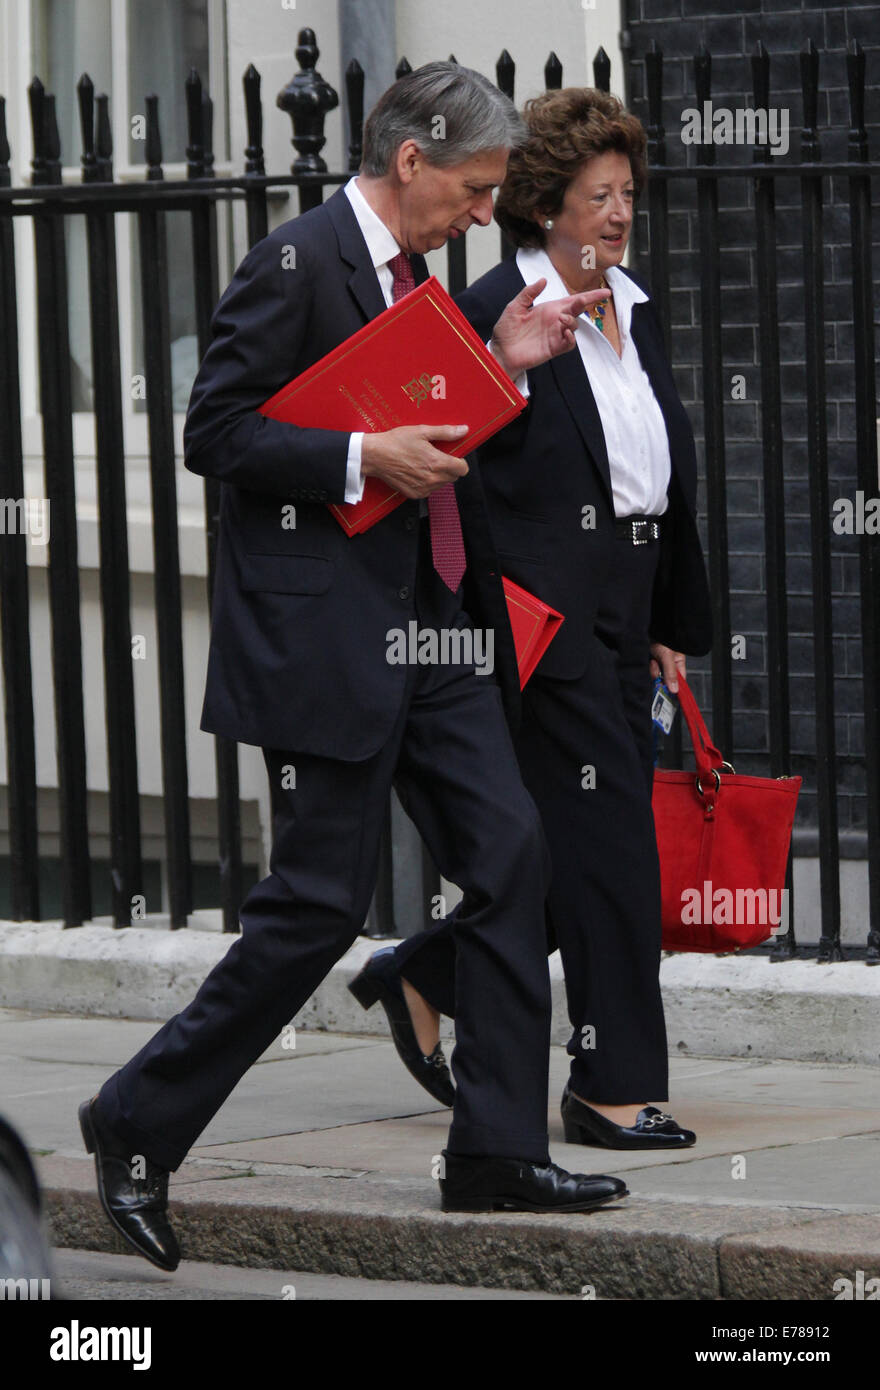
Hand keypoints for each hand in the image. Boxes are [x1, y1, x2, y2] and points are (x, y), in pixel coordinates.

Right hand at [361, 424, 468, 498]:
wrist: (375, 456)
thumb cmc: (396, 442)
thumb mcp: (422, 431)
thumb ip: (445, 432)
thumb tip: (463, 430)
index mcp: (437, 463)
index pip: (462, 469)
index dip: (460, 461)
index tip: (453, 456)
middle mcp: (432, 479)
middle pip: (453, 477)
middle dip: (449, 468)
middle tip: (435, 457)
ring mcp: (423, 489)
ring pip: (442, 484)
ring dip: (438, 475)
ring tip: (423, 463)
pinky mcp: (415, 494)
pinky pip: (429, 490)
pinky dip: (426, 482)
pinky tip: (416, 471)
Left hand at [489, 278, 609, 376]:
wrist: (501, 352)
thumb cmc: (506, 330)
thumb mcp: (515, 307)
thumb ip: (528, 293)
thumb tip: (544, 280)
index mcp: (549, 308)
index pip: (573, 300)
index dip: (590, 296)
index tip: (605, 292)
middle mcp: (555, 321)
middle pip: (578, 310)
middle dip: (587, 303)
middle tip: (586, 300)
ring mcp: (555, 335)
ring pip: (575, 325)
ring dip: (572, 320)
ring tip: (561, 319)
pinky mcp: (553, 349)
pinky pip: (569, 343)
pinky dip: (570, 337)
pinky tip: (564, 331)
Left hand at [650, 643, 686, 693]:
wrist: (652, 632)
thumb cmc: (663, 640)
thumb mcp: (668, 657)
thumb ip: (671, 673)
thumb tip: (674, 689)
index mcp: (679, 664)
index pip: (680, 681)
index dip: (675, 688)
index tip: (671, 695)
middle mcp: (671, 666)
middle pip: (666, 680)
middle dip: (660, 675)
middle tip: (657, 665)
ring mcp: (662, 666)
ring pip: (657, 677)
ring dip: (654, 669)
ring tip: (654, 659)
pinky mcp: (655, 665)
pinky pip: (652, 672)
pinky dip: (651, 667)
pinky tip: (652, 660)